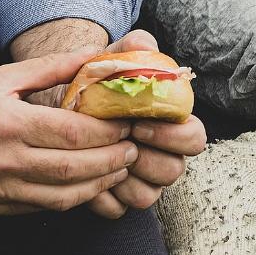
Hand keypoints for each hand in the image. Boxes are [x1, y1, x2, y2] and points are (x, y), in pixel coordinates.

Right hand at [0, 48, 135, 214]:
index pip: (73, 133)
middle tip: (134, 148)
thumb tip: (96, 56)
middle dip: (113, 159)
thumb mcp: (3, 76)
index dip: (108, 132)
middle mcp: (2, 161)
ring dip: (100, 183)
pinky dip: (75, 197)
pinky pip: (45, 208)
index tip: (128, 123)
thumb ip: (52, 66)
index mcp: (6, 124)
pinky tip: (92, 183)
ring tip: (121, 167)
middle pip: (74, 168)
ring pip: (64, 195)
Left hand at [78, 30, 206, 218]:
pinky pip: (117, 210)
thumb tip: (145, 44)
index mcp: (172, 126)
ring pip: (148, 196)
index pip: (195, 138)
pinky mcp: (117, 201)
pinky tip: (84, 174)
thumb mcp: (112, 61)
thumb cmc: (95, 83)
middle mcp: (163, 157)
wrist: (60, 106)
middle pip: (174, 172)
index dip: (172, 135)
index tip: (140, 122)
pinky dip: (101, 196)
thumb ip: (132, 49)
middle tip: (118, 141)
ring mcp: (142, 182)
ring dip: (124, 179)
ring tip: (99, 157)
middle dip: (146, 159)